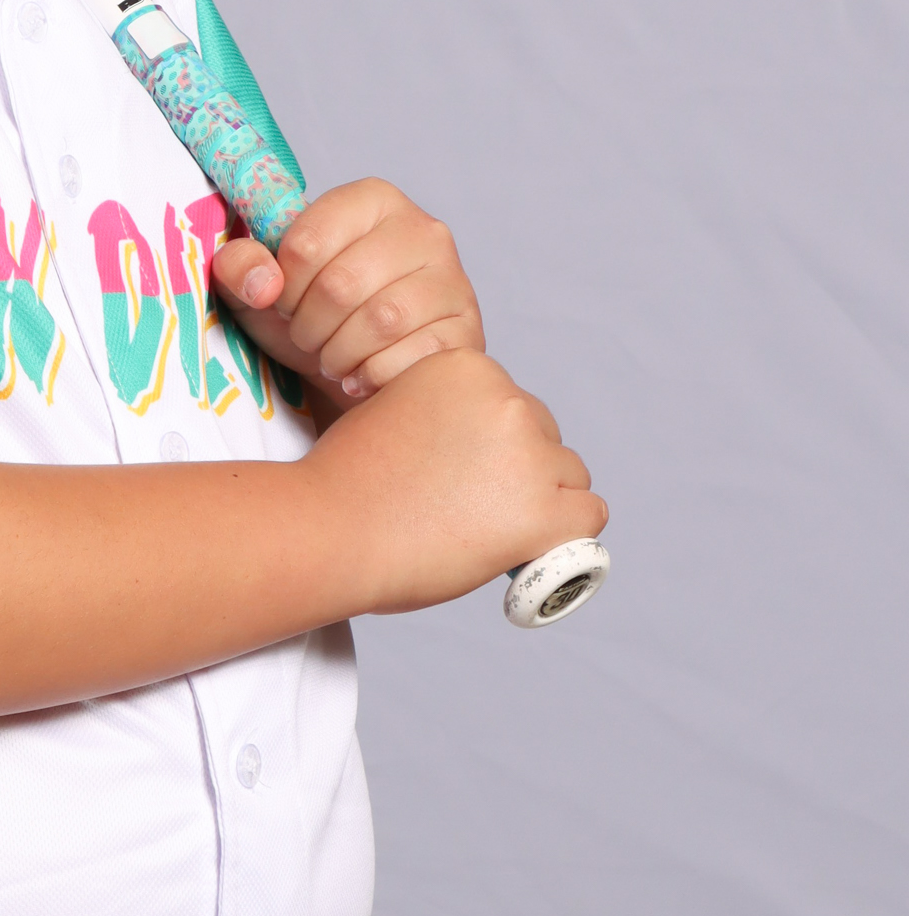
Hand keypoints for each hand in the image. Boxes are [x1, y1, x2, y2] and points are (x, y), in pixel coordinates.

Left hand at [212, 179, 482, 401]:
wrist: (356, 370)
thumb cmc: (308, 316)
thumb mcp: (259, 287)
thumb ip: (241, 266)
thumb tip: (265, 283)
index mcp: (371, 200)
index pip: (307, 243)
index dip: (283, 286)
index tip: (285, 301)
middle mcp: (423, 229)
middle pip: (342, 285)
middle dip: (309, 326)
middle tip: (307, 336)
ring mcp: (453, 280)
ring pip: (382, 322)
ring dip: (340, 354)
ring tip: (333, 357)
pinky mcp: (467, 330)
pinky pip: (414, 358)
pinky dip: (375, 376)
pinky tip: (363, 375)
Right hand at [300, 348, 606, 613]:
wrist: (327, 530)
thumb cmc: (345, 485)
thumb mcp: (394, 413)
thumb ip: (442, 417)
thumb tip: (478, 455)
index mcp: (466, 367)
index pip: (510, 405)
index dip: (487, 447)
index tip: (457, 476)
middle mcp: (505, 400)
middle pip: (543, 437)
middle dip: (516, 472)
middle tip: (469, 509)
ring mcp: (527, 454)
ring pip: (569, 476)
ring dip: (540, 502)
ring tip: (486, 532)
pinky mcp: (541, 510)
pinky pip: (588, 515)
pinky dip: (564, 537)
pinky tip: (526, 549)